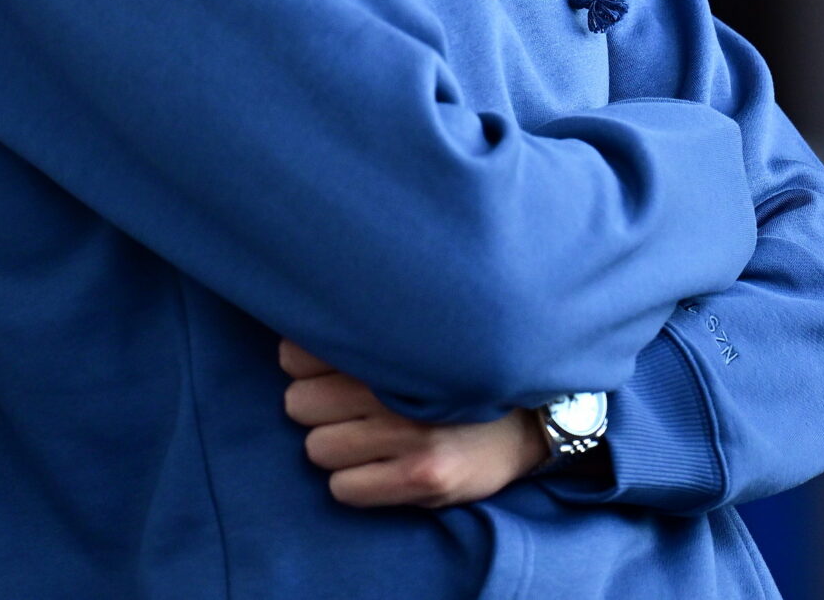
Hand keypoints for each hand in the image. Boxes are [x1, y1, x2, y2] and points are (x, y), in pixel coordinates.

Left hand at [279, 340, 549, 507]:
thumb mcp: (420, 340)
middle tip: (349, 406)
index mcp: (394, 343)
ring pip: (317, 447)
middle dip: (318, 406)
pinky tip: (381, 468)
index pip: (299, 354)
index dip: (306, 363)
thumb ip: (370, 335)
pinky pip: (343, 489)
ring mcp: (411, 434)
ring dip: (336, 446)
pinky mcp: (422, 477)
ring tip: (369, 437)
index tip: (328, 367)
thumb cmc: (460, 375)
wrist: (531, 418)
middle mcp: (400, 385)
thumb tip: (292, 345)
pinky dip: (354, 483)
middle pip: (299, 403)